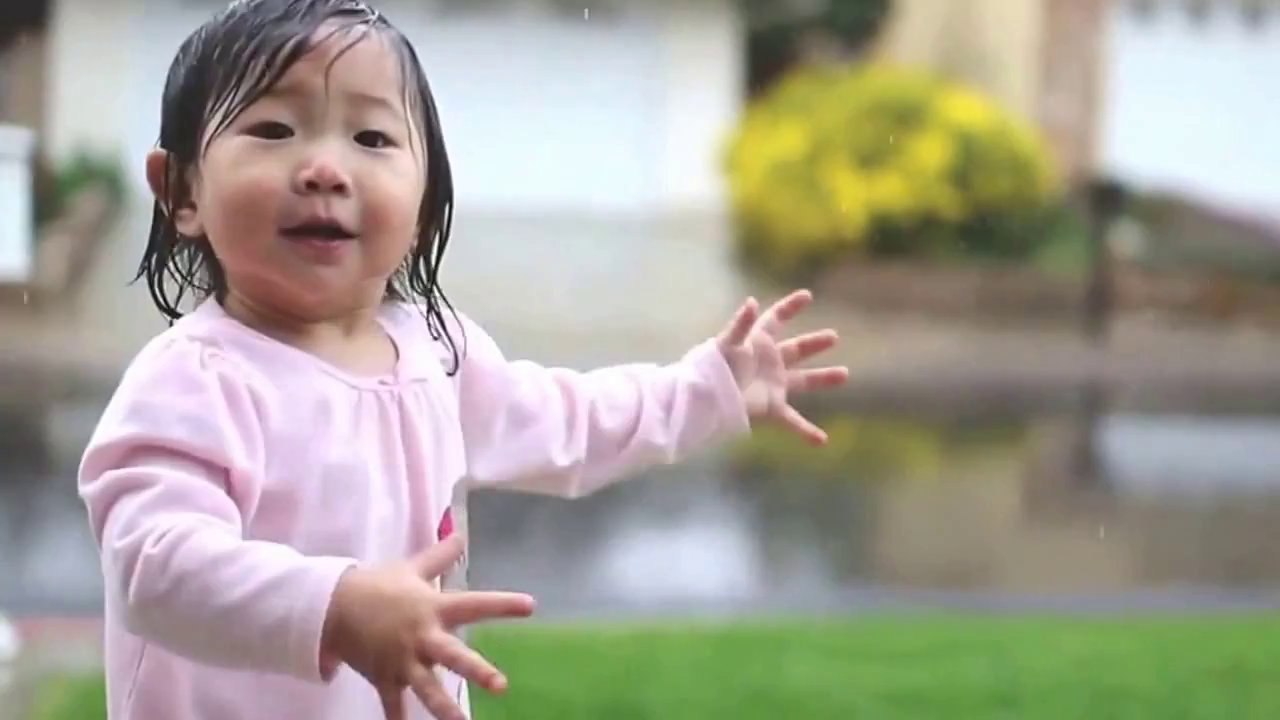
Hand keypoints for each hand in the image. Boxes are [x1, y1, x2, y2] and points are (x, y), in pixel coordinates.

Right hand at [321, 534, 535, 719]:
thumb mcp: (412, 567)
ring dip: (444, 708)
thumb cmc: (378, 585)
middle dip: (476, 671)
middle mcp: (422, 636)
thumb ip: (440, 555)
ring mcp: (402, 660)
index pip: (474, 604)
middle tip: (501, 685)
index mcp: (433, 608)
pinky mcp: (384, 677)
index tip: (530, 606)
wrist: (332, 605)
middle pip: (452, 655)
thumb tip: (460, 534)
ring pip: (427, 687)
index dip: (502, 605)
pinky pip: (393, 703)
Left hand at [715, 289, 848, 444]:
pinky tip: (822, 440)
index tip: (807, 295)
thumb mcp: (728, 344)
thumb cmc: (713, 369)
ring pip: (803, 381)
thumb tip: (752, 302)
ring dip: (823, 378)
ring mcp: (772, 385)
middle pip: (796, 349)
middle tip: (834, 337)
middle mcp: (768, 362)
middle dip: (814, 344)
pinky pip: (793, 421)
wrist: (705, 401)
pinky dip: (806, 431)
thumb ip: (741, 324)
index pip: (777, 319)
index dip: (790, 306)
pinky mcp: (771, 408)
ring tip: (844, 374)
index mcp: (758, 342)